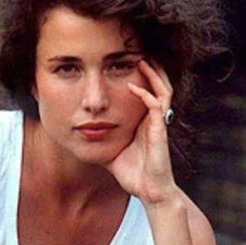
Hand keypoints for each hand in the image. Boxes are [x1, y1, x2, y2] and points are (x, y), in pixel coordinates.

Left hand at [105, 59, 178, 204]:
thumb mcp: (111, 153)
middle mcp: (154, 120)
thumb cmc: (133, 175)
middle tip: (139, 52)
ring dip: (153, 74)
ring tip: (142, 59)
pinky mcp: (160, 132)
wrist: (149, 192)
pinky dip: (144, 94)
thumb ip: (101, 142)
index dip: (142, 77)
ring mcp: (158, 125)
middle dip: (152, 68)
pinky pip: (155, 106)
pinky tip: (132, 86)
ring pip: (163, 90)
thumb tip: (82, 137)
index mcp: (145, 123)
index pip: (148, 92)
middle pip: (160, 86)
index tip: (127, 63)